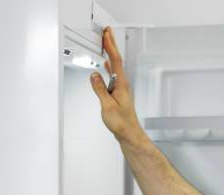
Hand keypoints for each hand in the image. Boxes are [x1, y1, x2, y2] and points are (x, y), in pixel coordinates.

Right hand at [90, 26, 142, 141]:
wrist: (129, 133)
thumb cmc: (121, 122)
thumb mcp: (107, 105)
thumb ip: (100, 89)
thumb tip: (94, 75)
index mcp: (121, 85)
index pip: (115, 61)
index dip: (111, 46)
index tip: (107, 34)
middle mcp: (123, 85)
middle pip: (117, 61)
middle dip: (112, 45)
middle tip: (107, 32)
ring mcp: (122, 88)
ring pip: (115, 67)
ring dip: (110, 54)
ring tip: (106, 44)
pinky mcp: (119, 93)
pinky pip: (114, 75)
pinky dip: (109, 67)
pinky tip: (106, 66)